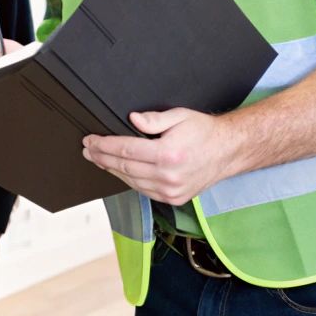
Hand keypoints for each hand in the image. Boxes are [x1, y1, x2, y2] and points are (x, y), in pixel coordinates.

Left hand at [82, 108, 238, 206]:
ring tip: (99, 160)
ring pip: (131, 181)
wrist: (227, 152)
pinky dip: (129, 180)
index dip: (104, 145)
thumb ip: (154, 119)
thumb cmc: (204, 132)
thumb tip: (132, 120)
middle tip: (88, 150)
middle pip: (124, 167)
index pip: (125, 150)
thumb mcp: (180, 116)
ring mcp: (170, 191)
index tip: (91, 140)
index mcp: (168, 154)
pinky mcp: (173, 198)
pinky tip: (120, 171)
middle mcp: (168, 176)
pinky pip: (143, 190)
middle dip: (102, 158)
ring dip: (112, 170)